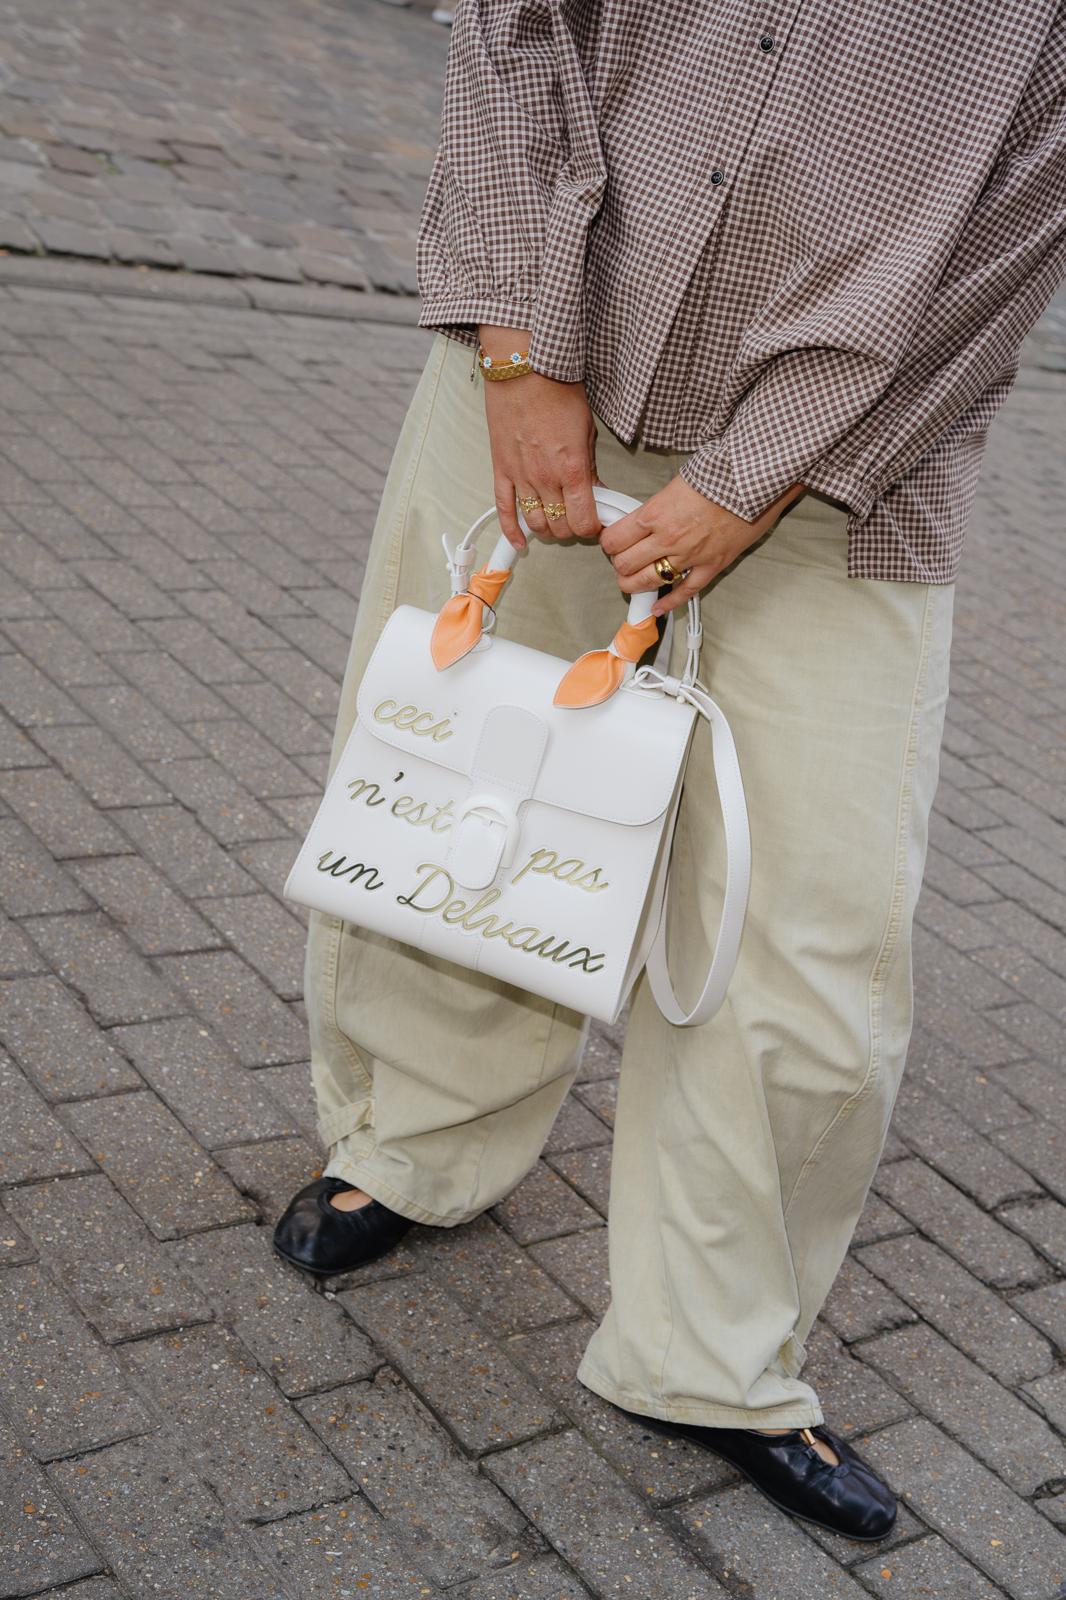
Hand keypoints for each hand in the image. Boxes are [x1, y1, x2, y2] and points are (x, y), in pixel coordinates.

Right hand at [479, 323, 602, 548]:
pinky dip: (511, 531)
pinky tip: (520, 543)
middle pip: (560, 527)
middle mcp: (546, 480)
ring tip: (556, 520)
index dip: (592, 527)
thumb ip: (590, 467)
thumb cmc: (558, 392)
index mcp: (572, 470)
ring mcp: (521, 477)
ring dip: (547, 529)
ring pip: (535, 523)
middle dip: (572, 528)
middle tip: (577, 517)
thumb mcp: (586, 430)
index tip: (597, 521)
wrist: (523, 369)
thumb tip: (596, 491)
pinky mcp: (502, 470)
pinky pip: (504, 510)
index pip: (584, 522)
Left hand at [599, 474, 806, 613]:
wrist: (754, 479)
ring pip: (648, 581)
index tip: (612, 542)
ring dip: (633, 585)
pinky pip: (685, 592)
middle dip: (619, 564)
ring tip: (631, 582)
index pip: (615, 540)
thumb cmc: (718, 473)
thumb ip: (658, 505)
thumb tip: (644, 518)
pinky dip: (668, 602)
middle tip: (623, 560)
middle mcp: (666, 539)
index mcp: (654, 514)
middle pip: (625, 564)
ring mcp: (689, 556)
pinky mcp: (711, 566)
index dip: (609, 543)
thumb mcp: (676, 483)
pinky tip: (657, 607)